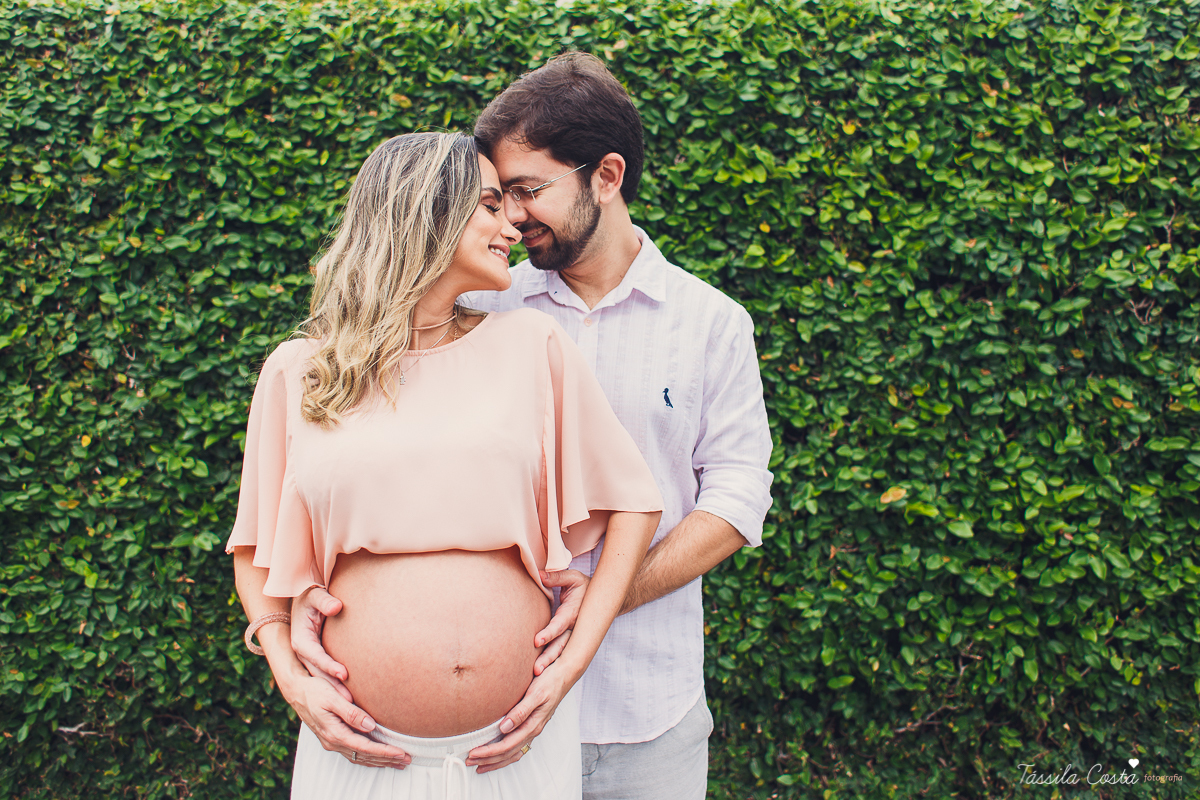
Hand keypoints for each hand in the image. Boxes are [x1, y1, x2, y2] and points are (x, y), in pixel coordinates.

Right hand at [281, 670, 409, 769]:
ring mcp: (331, 742)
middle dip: (386, 760)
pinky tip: (378, 757)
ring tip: (398, 762)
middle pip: (364, 756)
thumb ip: (351, 713)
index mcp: (334, 733)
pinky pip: (354, 753)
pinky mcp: (332, 739)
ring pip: (359, 757)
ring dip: (379, 761)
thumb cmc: (315, 690)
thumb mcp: (332, 698)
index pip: (365, 747)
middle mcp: (333, 741)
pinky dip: (368, 757)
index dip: (385, 752)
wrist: (296, 691)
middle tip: (407, 760)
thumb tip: (370, 725)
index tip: (402, 753)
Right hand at [292, 587, 350, 701]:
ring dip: (334, 691)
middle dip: (332, 686)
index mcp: (300, 639)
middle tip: (349, 701)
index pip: (314, 655)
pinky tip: (350, 697)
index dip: (328, 665)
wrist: (306, 601)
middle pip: (317, 673)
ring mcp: (308, 658)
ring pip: (320, 678)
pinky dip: (335, 686)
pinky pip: (325, 676)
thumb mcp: (315, 595)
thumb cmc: (312, 596)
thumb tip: (336, 606)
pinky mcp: (316, 660)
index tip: (344, 674)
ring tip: (352, 704)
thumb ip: (324, 600)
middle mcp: (302, 652)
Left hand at [465, 664, 569, 773]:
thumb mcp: (535, 694)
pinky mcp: (531, 726)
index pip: (507, 745)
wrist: (564, 675)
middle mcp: (533, 730)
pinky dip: (505, 755)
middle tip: (469, 761)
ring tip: (479, 764)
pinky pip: (517, 747)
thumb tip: (504, 727)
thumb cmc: (550, 682)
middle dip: (488, 759)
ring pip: (512, 753)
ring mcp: (533, 730)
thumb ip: (520, 711)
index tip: (473, 753)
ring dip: (495, 761)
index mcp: (533, 724)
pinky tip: (497, 756)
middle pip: (508, 753)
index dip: (489, 751)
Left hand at [533, 569, 588, 674]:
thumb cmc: (583, 586)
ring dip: (549, 662)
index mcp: (573, 613)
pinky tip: (539, 671)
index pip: (559, 625)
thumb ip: (557, 577)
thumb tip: (540, 575)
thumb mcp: (573, 577)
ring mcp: (572, 635)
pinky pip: (559, 651)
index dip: (549, 633)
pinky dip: (551, 661)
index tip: (536, 641)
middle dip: (549, 658)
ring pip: (560, 652)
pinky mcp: (568, 638)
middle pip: (561, 645)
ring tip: (536, 673)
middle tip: (536, 670)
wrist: (600, 599)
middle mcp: (573, 628)